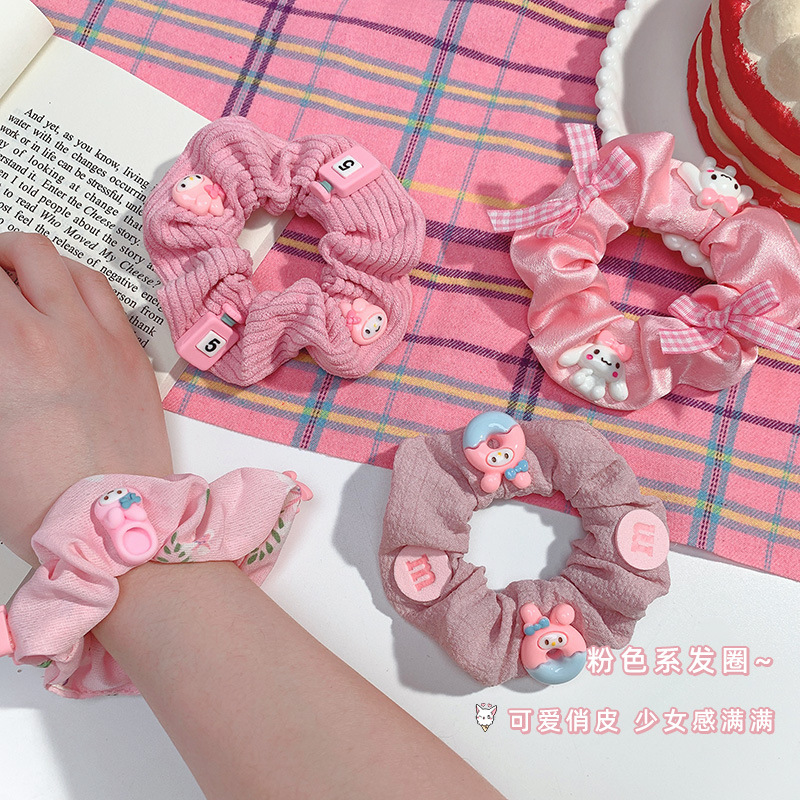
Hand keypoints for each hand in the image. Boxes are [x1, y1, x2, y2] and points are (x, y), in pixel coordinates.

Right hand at [0, 232, 171, 565]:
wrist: (111, 526)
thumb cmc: (38, 498)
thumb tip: (2, 354)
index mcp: (12, 348)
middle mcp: (60, 330)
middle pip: (19, 255)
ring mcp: (105, 338)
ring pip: (65, 265)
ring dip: (32, 261)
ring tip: (13, 274)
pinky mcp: (134, 354)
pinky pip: (105, 296)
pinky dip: (76, 281)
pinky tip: (63, 297)